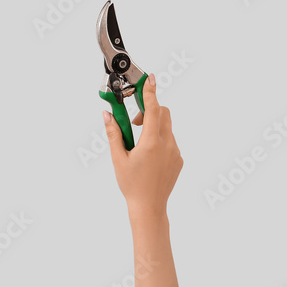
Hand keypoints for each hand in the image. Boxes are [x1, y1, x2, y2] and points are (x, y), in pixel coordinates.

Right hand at [104, 75, 183, 216]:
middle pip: (163, 114)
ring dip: (153, 127)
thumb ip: (113, 133)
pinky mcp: (179, 160)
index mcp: (151, 143)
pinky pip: (170, 141)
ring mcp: (175, 152)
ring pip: (166, 128)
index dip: (151, 92)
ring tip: (138, 143)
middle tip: (134, 122)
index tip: (150, 79)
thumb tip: (108, 115)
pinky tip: (148, 156)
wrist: (149, 207)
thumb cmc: (131, 184)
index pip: (153, 109)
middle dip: (149, 111)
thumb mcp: (117, 158)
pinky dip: (159, 139)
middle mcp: (167, 145)